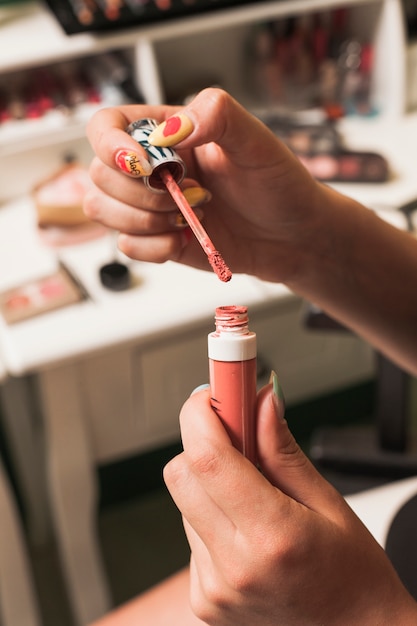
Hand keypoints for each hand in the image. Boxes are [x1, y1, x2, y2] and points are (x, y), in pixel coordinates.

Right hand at [85, 88, 327, 282]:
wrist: (292, 236)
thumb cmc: (278, 183)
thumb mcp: (256, 140)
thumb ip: (216, 115)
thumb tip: (167, 130)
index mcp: (167, 132)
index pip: (106, 126)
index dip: (110, 145)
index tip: (144, 165)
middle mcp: (151, 167)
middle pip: (99, 174)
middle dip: (141, 192)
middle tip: (192, 195)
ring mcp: (150, 205)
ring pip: (102, 209)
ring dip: (142, 220)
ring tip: (188, 218)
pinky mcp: (156, 239)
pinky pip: (125, 246)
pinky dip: (152, 247)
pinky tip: (184, 241)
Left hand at [163, 381, 416, 625]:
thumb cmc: (353, 576)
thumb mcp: (329, 504)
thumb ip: (283, 450)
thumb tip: (261, 401)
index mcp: (271, 537)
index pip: (208, 458)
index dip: (202, 413)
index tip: (213, 392)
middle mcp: (232, 567)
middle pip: (182, 473)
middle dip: (203, 441)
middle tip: (237, 431)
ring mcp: (212, 589)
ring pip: (184, 500)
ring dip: (210, 480)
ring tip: (254, 492)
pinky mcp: (203, 599)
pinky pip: (192, 532)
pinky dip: (211, 514)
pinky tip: (246, 525)